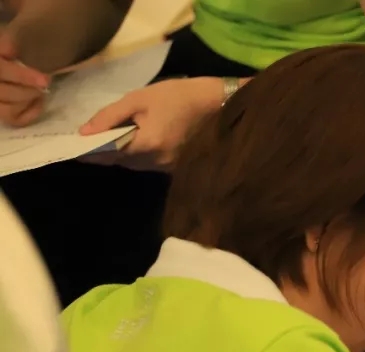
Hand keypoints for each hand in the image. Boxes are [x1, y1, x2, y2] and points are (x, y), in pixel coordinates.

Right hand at [0, 29, 49, 126]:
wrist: (20, 58)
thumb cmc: (19, 47)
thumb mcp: (16, 38)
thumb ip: (11, 42)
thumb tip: (9, 50)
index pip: (2, 71)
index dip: (23, 76)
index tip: (45, 80)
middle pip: (4, 93)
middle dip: (29, 90)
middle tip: (45, 82)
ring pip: (7, 110)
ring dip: (28, 100)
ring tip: (38, 90)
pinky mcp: (3, 112)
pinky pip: (15, 120)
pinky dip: (30, 113)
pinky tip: (38, 101)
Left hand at [78, 77, 225, 169]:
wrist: (215, 104)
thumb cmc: (176, 96)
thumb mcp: (139, 98)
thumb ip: (109, 116)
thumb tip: (84, 132)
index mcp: (146, 145)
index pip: (108, 154)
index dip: (90, 151)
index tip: (74, 146)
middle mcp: (156, 162)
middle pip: (120, 162)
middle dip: (104, 152)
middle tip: (91, 138)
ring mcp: (167, 168)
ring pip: (133, 165)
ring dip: (121, 154)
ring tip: (112, 138)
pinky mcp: (175, 168)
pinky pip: (148, 165)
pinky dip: (137, 155)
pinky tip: (135, 141)